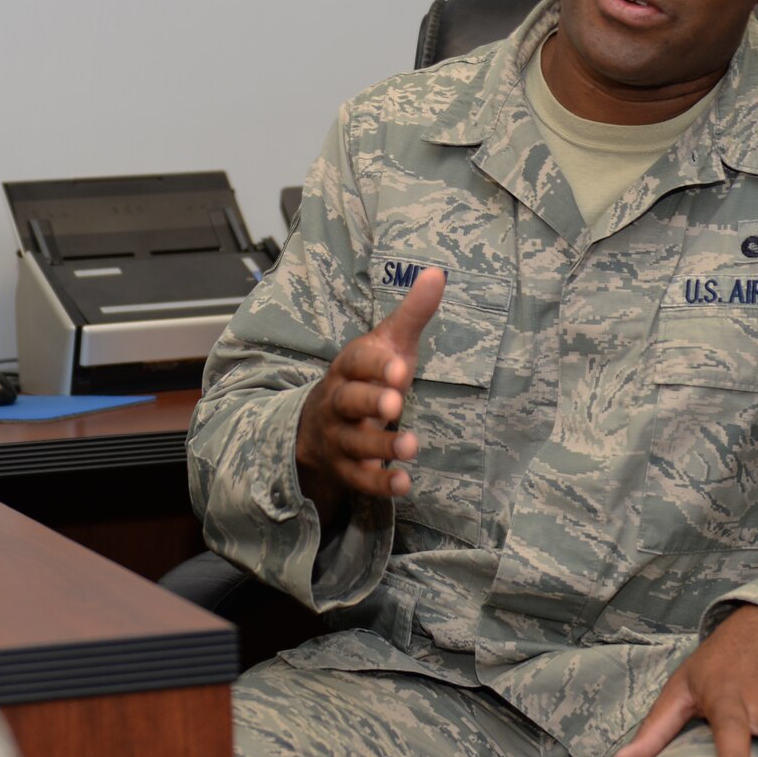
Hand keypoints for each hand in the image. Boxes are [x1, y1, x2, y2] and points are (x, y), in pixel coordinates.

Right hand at [294, 266, 444, 521]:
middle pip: (348, 401)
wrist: (320, 426)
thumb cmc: (366, 378)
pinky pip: (359, 479)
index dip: (376, 365)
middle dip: (370, 402)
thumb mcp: (387, 345)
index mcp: (348, 367)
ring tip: (411, 447)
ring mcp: (339, 437)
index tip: (400, 367)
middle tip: (396, 403)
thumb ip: (412, 313)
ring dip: (381, 446)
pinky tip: (404, 484)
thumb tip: (438, 272)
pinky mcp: (346, 468)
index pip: (357, 362)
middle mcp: (338, 401)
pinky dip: (379, 483)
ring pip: (354, 442)